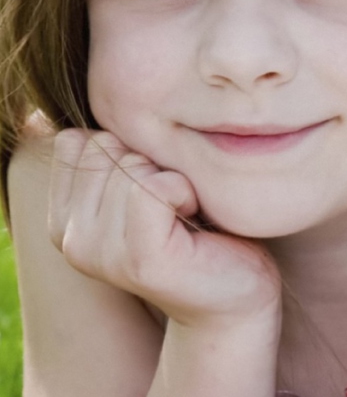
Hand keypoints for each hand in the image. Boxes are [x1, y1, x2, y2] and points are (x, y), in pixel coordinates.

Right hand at [49, 129, 281, 329]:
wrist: (234, 295)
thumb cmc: (196, 230)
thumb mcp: (142, 183)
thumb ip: (113, 153)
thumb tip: (113, 101)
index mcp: (62, 218)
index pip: (77, 140)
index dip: (126, 150)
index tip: (151, 190)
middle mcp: (70, 239)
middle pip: (104, 147)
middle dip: (150, 163)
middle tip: (172, 206)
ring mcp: (100, 254)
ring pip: (131, 166)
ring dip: (173, 179)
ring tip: (185, 216)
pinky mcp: (140, 260)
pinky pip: (156, 188)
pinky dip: (186, 191)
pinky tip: (194, 220)